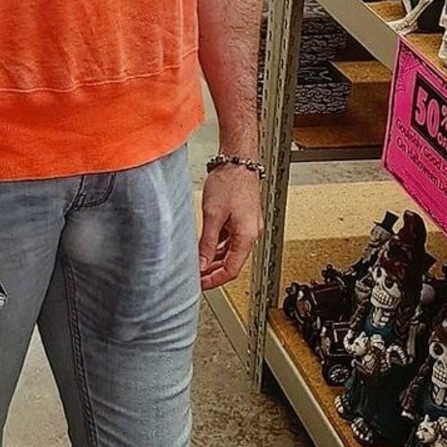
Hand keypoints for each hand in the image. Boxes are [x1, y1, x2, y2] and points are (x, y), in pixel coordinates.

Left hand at [198, 166, 262, 290]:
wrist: (238, 161)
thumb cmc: (229, 181)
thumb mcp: (213, 215)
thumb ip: (207, 242)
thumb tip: (201, 263)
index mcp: (247, 236)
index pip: (231, 270)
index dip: (214, 280)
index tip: (201, 285)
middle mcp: (250, 234)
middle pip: (232, 263)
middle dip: (213, 272)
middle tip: (196, 277)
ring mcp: (247, 226)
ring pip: (230, 252)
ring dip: (215, 260)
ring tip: (198, 264)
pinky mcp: (242, 219)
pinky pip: (230, 240)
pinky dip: (218, 246)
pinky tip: (205, 247)